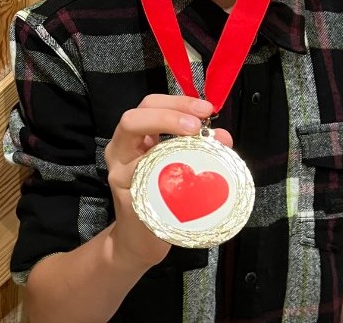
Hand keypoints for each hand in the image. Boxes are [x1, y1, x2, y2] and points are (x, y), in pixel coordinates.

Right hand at [103, 95, 233, 267]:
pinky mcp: (129, 199)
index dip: (176, 102)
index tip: (205, 109)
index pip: (148, 106)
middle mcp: (119, 151)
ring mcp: (119, 176)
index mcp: (132, 137)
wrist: (139, 239)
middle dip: (166, 117)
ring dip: (169, 152)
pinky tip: (190, 185)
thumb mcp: (176, 165)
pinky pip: (147, 186)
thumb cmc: (161, 198)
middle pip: (131, 120)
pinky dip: (171, 182)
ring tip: (197, 149)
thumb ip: (197, 148)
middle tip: (196, 125)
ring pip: (135, 154)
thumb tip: (223, 136)